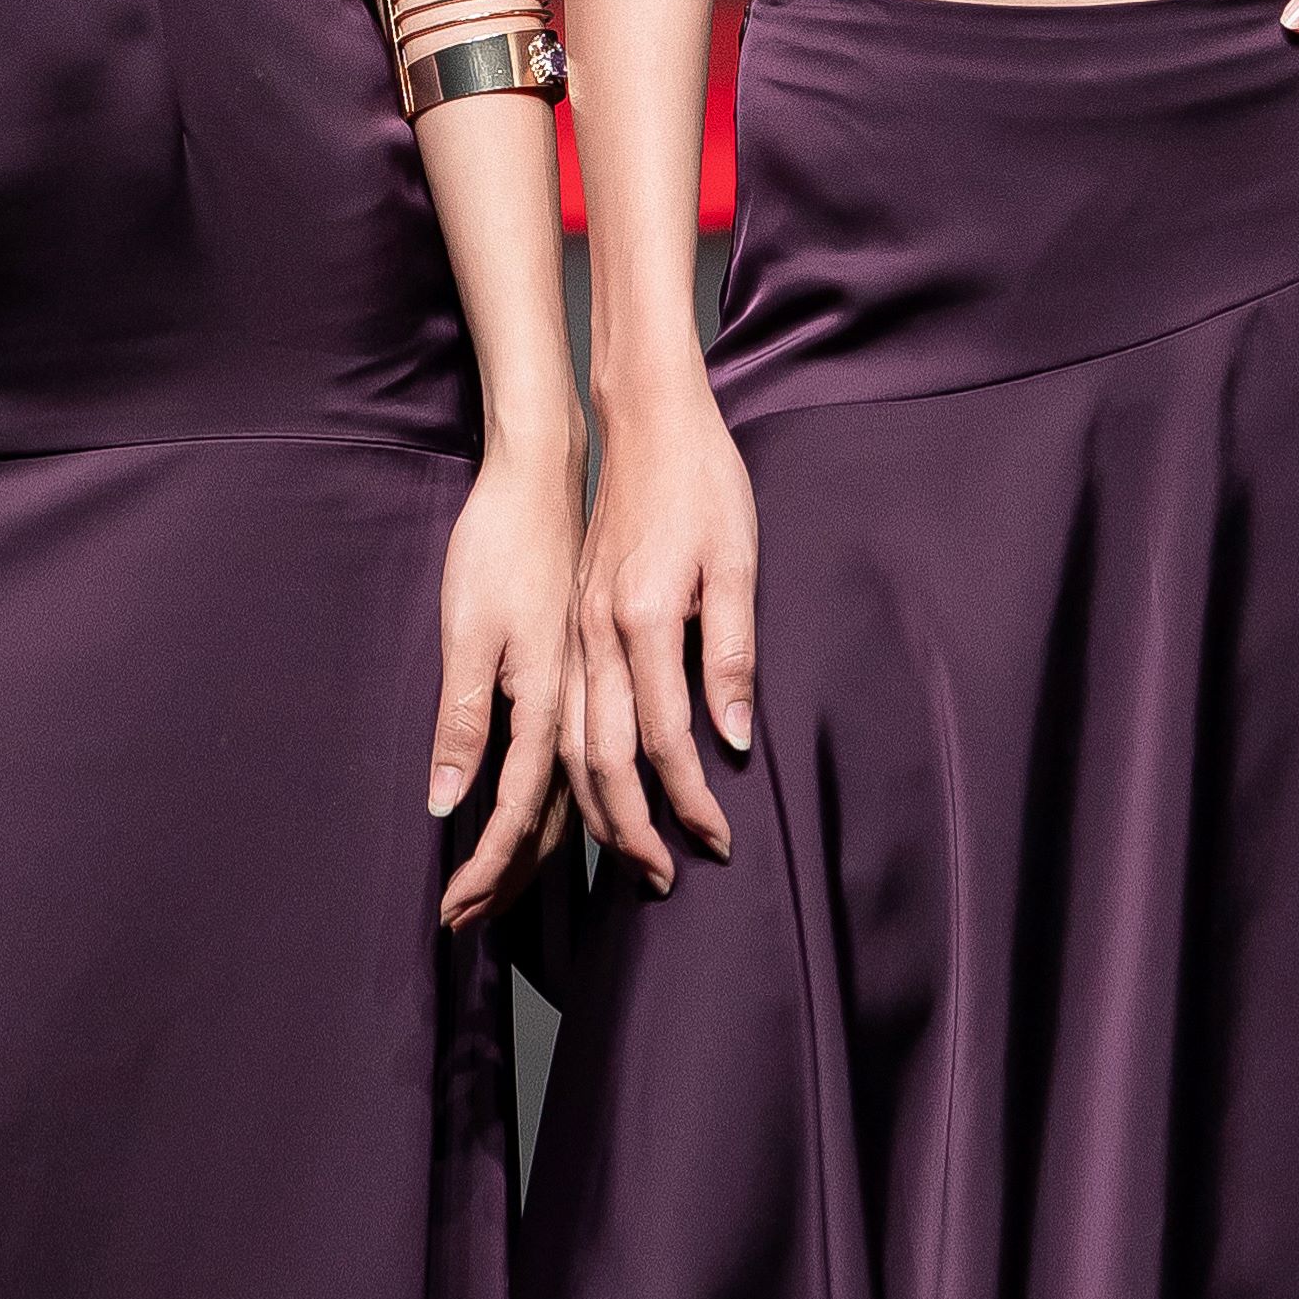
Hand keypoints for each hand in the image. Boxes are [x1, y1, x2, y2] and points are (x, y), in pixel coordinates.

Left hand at [431, 427, 580, 931]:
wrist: (542, 478)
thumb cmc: (499, 546)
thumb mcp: (467, 632)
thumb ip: (463, 719)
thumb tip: (448, 801)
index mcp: (543, 703)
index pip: (512, 815)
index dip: (485, 870)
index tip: (455, 915)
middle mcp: (571, 709)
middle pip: (544, 822)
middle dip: (505, 879)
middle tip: (467, 925)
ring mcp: (579, 693)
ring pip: (564, 799)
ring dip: (527, 853)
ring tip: (496, 895)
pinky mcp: (578, 673)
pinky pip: (570, 764)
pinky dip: (550, 808)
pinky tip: (538, 819)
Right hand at [564, 364, 757, 886]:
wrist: (645, 419)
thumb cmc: (703, 483)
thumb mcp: (737, 562)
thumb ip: (732, 654)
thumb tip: (736, 738)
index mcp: (639, 619)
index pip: (665, 740)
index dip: (692, 801)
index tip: (719, 842)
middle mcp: (595, 633)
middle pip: (600, 760)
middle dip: (632, 830)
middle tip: (667, 878)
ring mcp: (574, 629)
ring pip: (568, 744)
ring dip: (597, 809)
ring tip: (632, 855)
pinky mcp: (569, 622)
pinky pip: (562, 714)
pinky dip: (573, 767)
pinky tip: (594, 793)